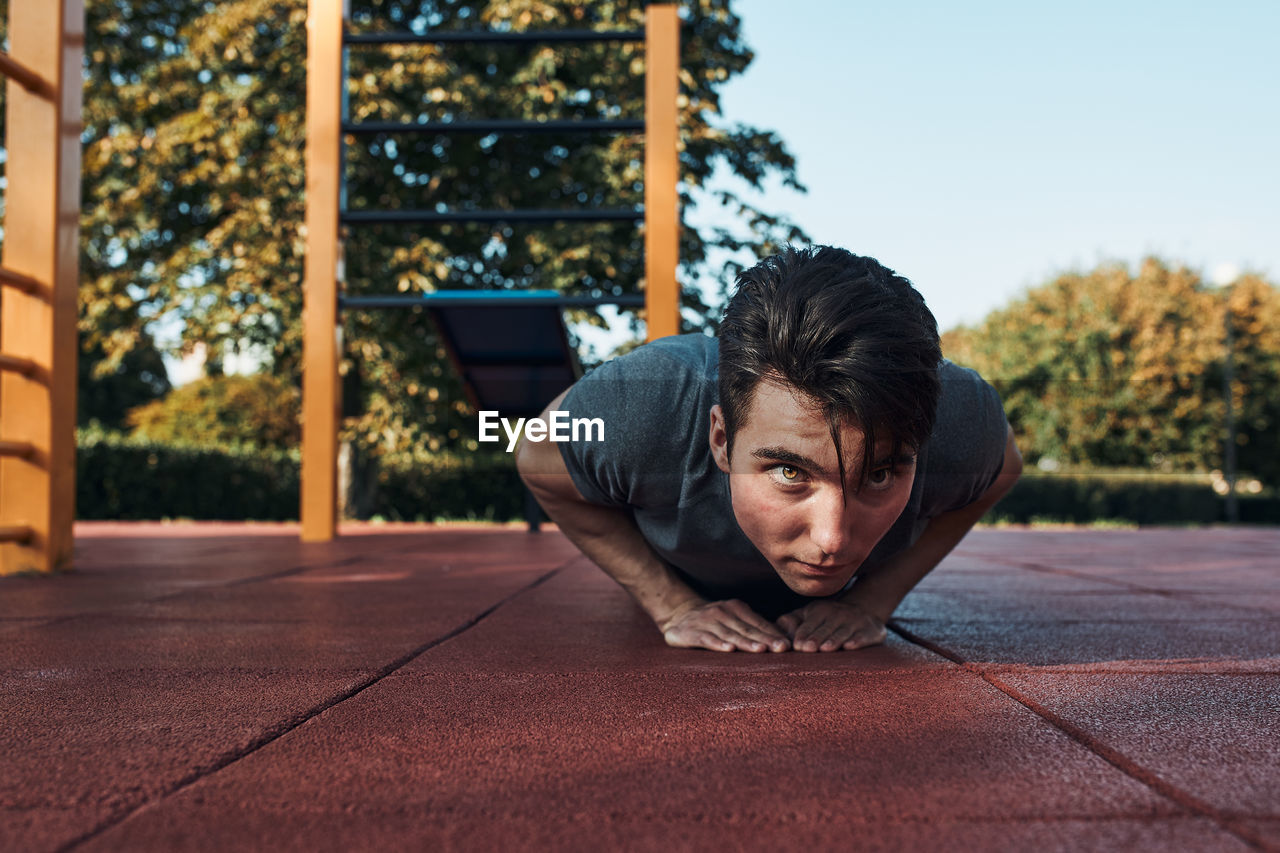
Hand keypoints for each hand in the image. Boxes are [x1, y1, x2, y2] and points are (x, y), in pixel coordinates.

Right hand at [659, 599, 790, 652]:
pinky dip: (718, 644)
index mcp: (736, 608)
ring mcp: (706, 621)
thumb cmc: (714, 621)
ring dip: (746, 642)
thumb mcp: (733, 618)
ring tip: (761, 650)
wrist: (677, 613)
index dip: (772, 634)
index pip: (758, 623)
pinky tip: (729, 650)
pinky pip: (706, 638)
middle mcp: (722, 612)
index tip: (787, 645)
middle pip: (747, 629)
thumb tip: (782, 640)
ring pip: (729, 634)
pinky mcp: (691, 631)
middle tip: (781, 649)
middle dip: (765, 639)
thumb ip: (752, 627)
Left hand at [776, 600, 885, 651]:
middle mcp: (838, 614)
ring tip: (826, 649)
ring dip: (834, 640)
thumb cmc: (828, 617)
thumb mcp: (810, 614)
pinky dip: (857, 641)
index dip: (803, 634)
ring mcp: (856, 622)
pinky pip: (864, 636)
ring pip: (843, 632)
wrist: (865, 609)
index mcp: (820, 610)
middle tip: (808, 649)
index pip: (809, 624)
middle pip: (825, 629)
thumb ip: (792, 621)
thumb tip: (779, 627)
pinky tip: (850, 646)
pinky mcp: (872, 630)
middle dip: (817, 638)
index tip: (797, 645)